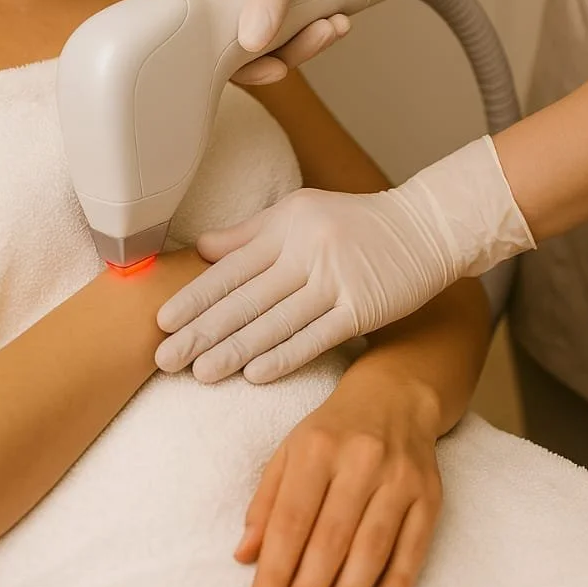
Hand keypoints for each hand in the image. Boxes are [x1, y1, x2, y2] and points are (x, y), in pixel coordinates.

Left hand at [155, 138, 533, 382]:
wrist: (424, 227)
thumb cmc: (355, 221)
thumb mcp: (301, 211)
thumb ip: (250, 234)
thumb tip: (201, 249)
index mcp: (287, 225)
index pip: (231, 267)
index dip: (194, 297)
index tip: (162, 321)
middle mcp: (307, 251)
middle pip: (245, 298)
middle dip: (201, 331)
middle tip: (164, 358)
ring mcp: (336, 279)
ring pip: (274, 322)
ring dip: (233, 351)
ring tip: (199, 373)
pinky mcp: (363, 306)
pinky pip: (315, 337)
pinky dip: (283, 357)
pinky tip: (253, 374)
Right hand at [183, 0, 394, 82]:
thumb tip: (251, 45)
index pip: (203, 30)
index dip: (236, 58)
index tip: (276, 68)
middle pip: (236, 39)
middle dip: (283, 47)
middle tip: (320, 37)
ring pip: (264, 36)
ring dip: (303, 39)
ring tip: (335, 24)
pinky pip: (282, 24)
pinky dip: (309, 27)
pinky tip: (336, 17)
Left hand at [237, 377, 441, 586]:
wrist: (396, 395)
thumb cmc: (334, 431)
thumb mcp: (291, 451)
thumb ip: (266, 503)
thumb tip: (245, 555)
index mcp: (316, 448)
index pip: (291, 520)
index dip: (275, 571)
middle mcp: (359, 461)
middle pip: (330, 540)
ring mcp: (398, 478)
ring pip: (370, 549)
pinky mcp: (429, 494)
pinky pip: (413, 547)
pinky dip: (398, 583)